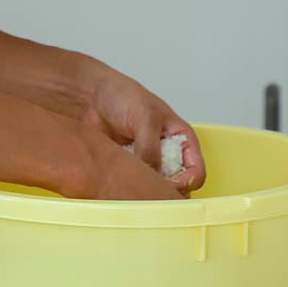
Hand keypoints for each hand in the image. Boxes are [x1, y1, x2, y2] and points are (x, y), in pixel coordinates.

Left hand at [81, 66, 205, 192]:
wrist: (91, 96)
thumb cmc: (123, 95)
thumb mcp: (144, 117)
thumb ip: (150, 147)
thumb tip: (152, 174)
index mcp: (182, 139)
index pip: (196, 173)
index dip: (185, 183)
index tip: (166, 185)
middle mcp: (168, 154)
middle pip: (178, 187)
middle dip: (164, 191)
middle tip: (146, 189)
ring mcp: (148, 163)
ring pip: (154, 190)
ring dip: (144, 190)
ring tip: (128, 181)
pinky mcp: (129, 169)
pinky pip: (133, 187)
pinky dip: (127, 188)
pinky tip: (117, 179)